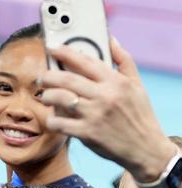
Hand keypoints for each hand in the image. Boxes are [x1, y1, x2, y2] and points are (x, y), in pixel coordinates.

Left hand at [40, 39, 173, 183]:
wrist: (144, 148)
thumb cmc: (139, 116)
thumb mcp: (137, 85)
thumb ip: (124, 60)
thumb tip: (111, 39)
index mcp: (116, 81)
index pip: (85, 60)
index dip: (65, 52)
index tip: (52, 48)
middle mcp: (104, 96)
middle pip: (67, 78)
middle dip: (48, 76)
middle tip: (42, 77)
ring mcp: (94, 115)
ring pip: (60, 98)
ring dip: (47, 96)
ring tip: (45, 96)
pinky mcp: (86, 133)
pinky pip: (60, 123)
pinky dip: (52, 120)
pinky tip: (52, 119)